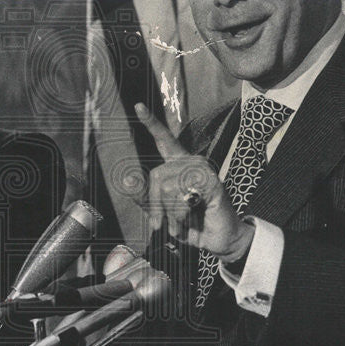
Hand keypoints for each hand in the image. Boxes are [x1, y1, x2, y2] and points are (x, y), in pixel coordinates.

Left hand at [134, 103, 253, 260]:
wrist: (218, 240)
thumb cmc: (192, 224)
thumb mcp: (163, 212)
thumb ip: (145, 197)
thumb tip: (126, 180)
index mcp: (179, 165)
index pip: (164, 140)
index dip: (151, 123)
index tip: (138, 106)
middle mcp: (191, 162)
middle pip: (156, 176)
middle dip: (156, 205)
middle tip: (163, 224)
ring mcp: (203, 169)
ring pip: (168, 188)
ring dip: (170, 214)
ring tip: (182, 221)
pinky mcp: (212, 182)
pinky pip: (182, 197)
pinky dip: (181, 215)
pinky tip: (194, 216)